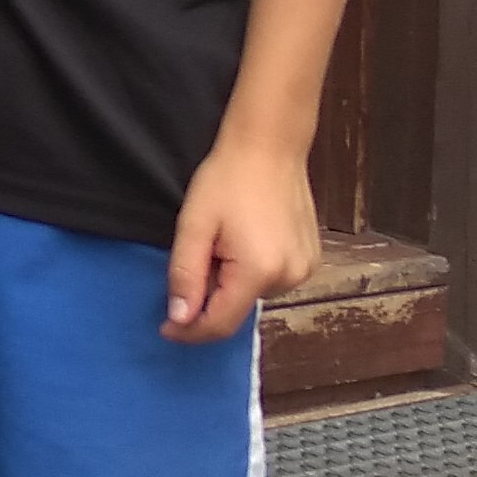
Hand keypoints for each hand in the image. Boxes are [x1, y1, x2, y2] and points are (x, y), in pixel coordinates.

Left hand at [165, 129, 321, 342]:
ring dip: (231, 283)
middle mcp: (289, 277)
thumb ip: (185, 275)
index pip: (220, 324)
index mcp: (258, 271)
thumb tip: (180, 319)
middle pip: (236, 310)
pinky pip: (272, 281)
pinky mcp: (310, 260)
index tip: (165, 327)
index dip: (189, 331)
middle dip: (209, 296)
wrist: (269, 145)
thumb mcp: (194, 225)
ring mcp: (305, 269)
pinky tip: (246, 240)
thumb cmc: (227, 178)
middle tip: (199, 254)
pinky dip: (251, 272)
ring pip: (253, 296)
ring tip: (225, 241)